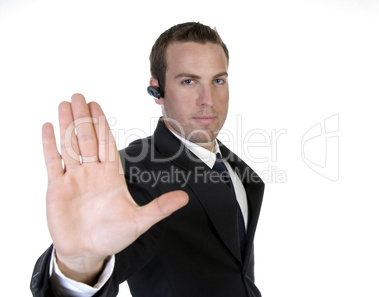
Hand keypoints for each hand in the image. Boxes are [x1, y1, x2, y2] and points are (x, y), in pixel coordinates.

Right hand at [42, 94, 187, 283]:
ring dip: (67, 124)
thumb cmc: (113, 237)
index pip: (107, 143)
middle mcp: (92, 172)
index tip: (98, 106)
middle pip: (87, 138)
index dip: (102, 124)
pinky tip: (48, 127)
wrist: (88, 252)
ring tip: (65, 104)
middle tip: (79, 95)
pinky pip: (53, 161)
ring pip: (70, 144)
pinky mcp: (57, 188)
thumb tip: (185, 198)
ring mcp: (74, 178)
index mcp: (111, 175)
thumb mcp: (139, 221)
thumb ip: (160, 207)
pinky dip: (49, 144)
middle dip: (84, 117)